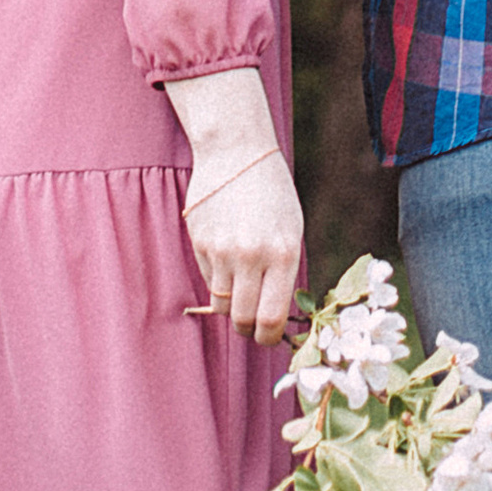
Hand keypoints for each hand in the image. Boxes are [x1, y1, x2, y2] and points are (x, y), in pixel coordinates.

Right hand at [183, 143, 305, 344]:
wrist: (236, 153)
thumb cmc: (272, 194)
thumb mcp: (291, 231)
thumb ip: (284, 273)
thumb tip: (274, 316)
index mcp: (283, 253)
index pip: (271, 318)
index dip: (269, 338)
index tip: (269, 337)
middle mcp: (251, 255)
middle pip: (243, 319)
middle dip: (248, 329)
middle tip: (253, 324)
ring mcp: (222, 250)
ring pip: (221, 304)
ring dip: (231, 306)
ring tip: (241, 291)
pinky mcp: (200, 243)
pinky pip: (208, 280)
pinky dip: (218, 280)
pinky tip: (227, 258)